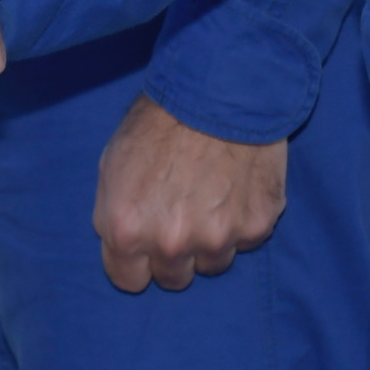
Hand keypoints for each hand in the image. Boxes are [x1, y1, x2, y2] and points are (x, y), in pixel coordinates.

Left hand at [95, 92, 286, 292]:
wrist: (220, 88)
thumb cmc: (159, 119)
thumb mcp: (112, 162)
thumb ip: (113, 212)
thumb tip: (123, 241)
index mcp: (127, 230)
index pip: (128, 281)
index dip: (136, 261)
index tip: (146, 243)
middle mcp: (171, 243)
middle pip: (173, 279)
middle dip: (174, 254)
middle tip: (180, 214)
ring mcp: (218, 239)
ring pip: (212, 264)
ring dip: (210, 240)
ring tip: (211, 195)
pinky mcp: (256, 226)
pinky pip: (245, 240)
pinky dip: (241, 220)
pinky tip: (235, 185)